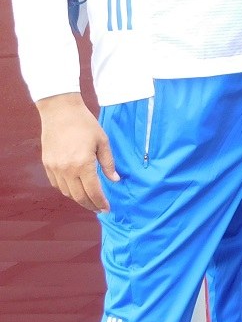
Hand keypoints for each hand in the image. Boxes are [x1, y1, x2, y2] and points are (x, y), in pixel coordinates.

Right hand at [35, 93, 118, 211]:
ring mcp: (55, 168)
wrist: (60, 112)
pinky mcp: (47, 165)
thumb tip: (115, 180)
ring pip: (67, 192)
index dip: (101, 202)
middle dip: (90, 205)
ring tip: (89, 199)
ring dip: (78, 198)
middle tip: (99, 208)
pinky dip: (67, 190)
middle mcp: (67, 170)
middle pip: (78, 196)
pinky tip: (75, 189)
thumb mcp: (103, 142)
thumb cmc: (85, 124)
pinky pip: (57, 184)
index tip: (107, 209)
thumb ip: (108, 163)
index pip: (93, 191)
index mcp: (83, 164)